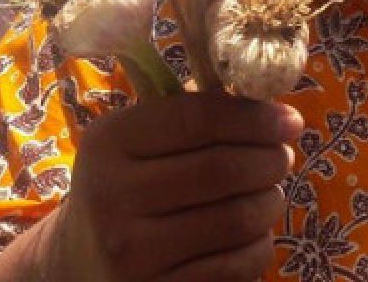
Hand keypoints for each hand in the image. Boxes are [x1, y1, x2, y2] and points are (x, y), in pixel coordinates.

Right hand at [45, 91, 301, 280]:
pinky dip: (259, 245)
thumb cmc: (126, 187)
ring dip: (270, 201)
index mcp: (109, 142)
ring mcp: (132, 252)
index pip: (199, 119)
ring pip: (237, 219)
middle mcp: (112, 197)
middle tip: (282, 157)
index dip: (255, 118)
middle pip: (223, 170)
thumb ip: (193, 115)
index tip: (290, 121)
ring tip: (269, 193)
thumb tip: (269, 102)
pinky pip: (236, 265)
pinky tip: (253, 234)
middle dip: (270, 160)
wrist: (77, 262)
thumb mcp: (136, 141)